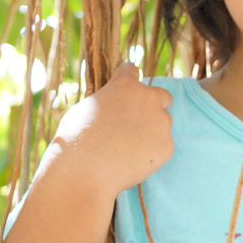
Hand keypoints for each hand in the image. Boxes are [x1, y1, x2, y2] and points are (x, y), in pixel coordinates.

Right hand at [52, 62, 172, 196]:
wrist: (83, 172)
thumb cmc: (75, 140)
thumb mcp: (86, 108)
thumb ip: (107, 101)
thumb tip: (114, 105)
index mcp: (125, 85)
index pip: (131, 70)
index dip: (126, 80)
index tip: (124, 90)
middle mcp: (148, 98)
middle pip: (162, 95)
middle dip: (153, 105)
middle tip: (137, 122)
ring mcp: (160, 122)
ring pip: (163, 123)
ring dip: (151, 131)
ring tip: (127, 148)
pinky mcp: (167, 146)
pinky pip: (161, 146)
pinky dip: (150, 152)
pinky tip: (131, 161)